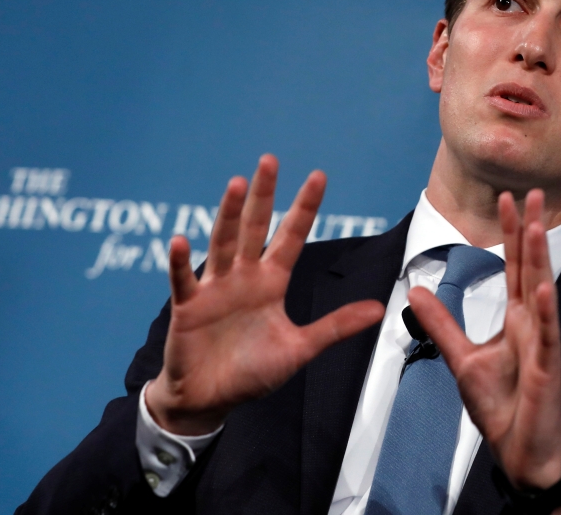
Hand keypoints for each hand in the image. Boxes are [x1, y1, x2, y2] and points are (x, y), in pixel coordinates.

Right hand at [146, 155, 384, 434]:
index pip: (291, 237)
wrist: (211, 399)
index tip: (319, 176)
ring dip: (228, 214)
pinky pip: (184, 280)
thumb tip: (379, 308)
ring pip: (223, 243)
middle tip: (270, 160)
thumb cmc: (252, 372)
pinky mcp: (188, 307)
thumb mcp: (300, 347)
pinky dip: (182, 261)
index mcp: (271, 283)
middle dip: (264, 195)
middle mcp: (243, 277)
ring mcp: (214, 288)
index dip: (304, 208)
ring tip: (236, 183)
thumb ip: (336, 326)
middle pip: (255, 227)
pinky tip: (180, 241)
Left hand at [408, 190, 560, 489]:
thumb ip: (442, 324)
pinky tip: (542, 289)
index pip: (514, 266)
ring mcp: (542, 345)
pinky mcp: (546, 369)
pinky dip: (544, 313)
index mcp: (516, 320)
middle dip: (530, 231)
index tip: (507, 198)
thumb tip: (414, 292)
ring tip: (536, 225)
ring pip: (542, 293)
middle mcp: (532, 324)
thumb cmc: (500, 405)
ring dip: (539, 259)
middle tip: (534, 191)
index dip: (511, 233)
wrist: (517, 450)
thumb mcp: (462, 358)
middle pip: (531, 268)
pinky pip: (546, 337)